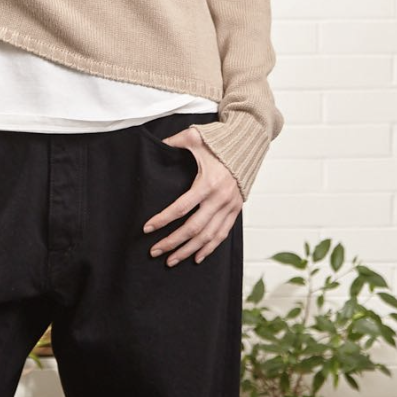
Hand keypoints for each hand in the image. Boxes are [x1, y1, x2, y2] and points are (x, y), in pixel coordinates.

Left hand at [142, 127, 242, 267]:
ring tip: (171, 260)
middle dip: (172, 242)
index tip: (147, 228)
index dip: (163, 220)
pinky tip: (196, 258)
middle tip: (155, 251)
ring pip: (207, 236)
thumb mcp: (195, 136)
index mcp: (208, 182)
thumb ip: (174, 141)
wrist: (248, 143)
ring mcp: (230, 206)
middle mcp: (220, 198)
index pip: (181, 208)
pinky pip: (222, 234)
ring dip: (188, 250)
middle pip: (193, 228)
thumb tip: (157, 144)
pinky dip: (210, 248)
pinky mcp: (236, 210)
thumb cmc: (220, 140)